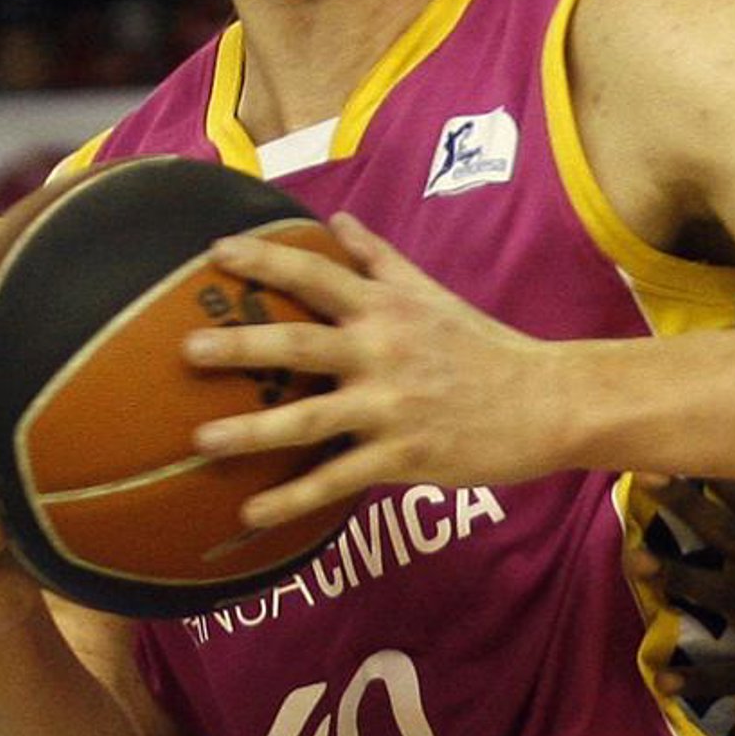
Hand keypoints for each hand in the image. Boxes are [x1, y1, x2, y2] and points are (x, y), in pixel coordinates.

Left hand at [182, 214, 568, 526]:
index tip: (214, 254)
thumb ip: (380, 259)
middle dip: (241, 347)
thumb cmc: (485, 347)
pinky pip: (337, 481)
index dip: (264, 261)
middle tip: (187, 349)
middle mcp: (383, 352)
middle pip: (300, 346)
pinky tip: (251, 513)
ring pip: (310, 420)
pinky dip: (293, 499)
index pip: (315, 275)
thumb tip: (338, 221)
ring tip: (201, 441)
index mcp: (386, 308)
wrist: (547, 402)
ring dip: (252, 431)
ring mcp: (392, 408)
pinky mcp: (405, 457)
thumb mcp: (433, 294)